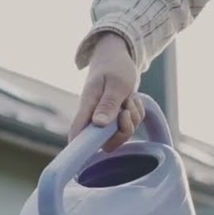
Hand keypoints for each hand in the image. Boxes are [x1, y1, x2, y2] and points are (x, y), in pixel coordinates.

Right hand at [70, 32, 143, 151]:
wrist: (118, 55)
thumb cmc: (114, 66)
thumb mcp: (116, 83)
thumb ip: (108, 104)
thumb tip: (98, 125)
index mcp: (88, 106)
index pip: (77, 133)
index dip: (78, 150)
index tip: (85, 159)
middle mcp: (94, 116)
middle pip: (106, 141)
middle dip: (124, 129)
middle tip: (126, 109)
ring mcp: (105, 118)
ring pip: (122, 133)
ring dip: (133, 117)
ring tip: (129, 97)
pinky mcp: (116, 117)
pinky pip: (131, 125)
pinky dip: (136, 113)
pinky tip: (131, 99)